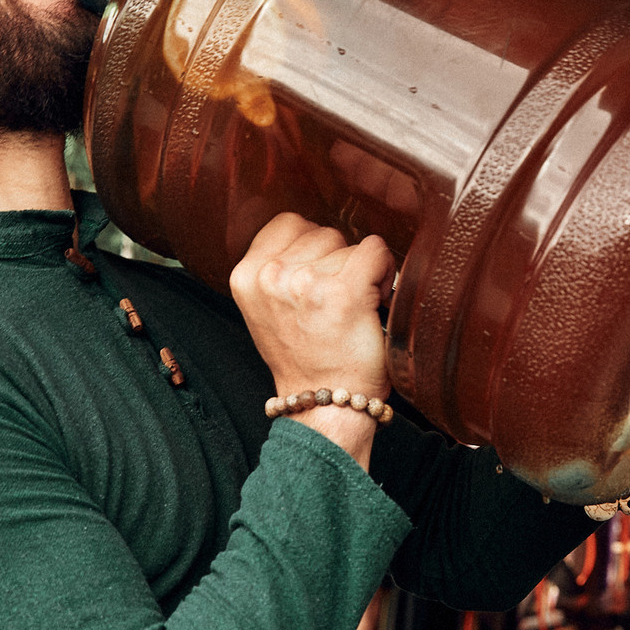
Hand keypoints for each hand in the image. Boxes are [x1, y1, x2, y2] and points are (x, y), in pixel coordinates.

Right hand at [230, 213, 393, 456]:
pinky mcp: (344, 291)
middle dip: (336, 261)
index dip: (312, 248)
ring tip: (350, 308)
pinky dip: (384, 274)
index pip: (288, 223)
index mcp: (245, 277)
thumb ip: (277, 270)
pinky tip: (372, 303)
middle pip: (321, 233)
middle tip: (334, 302)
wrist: (323, 405)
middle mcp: (270, 275)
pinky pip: (376, 252)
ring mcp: (306, 281)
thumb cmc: (305, 360)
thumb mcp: (267, 310)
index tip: (317, 279)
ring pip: (348, 245)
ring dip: (358, 272)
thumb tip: (311, 236)